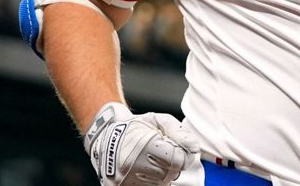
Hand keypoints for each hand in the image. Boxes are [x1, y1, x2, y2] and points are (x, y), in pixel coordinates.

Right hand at [84, 102, 199, 185]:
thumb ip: (179, 132)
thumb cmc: (135, 127)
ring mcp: (124, 179)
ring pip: (160, 184)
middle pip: (171, 173)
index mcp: (144, 145)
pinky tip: (144, 171)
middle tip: (160, 154)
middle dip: (171, 164)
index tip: (175, 148)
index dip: (181, 154)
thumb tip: (194, 147)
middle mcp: (133, 164)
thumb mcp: (158, 120)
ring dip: (161, 174)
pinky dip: (150, 182)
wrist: (104, 135)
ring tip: (150, 161)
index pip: (178, 160)